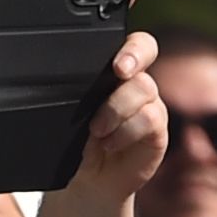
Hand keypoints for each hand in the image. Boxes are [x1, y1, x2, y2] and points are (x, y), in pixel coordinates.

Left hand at [72, 33, 171, 199]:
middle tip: (118, 71)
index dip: (128, 39)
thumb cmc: (75, 141)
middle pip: (145, 48)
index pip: (124, 37)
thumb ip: (70, 90)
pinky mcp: (158, 128)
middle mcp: (133, 79)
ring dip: (116, 109)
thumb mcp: (66, 111)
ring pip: (143, 87)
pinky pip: (150, 117)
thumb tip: (58, 77)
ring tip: (97, 130)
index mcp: (109, 67)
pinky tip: (110, 143)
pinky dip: (126, 131)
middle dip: (133, 55)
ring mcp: (148, 102)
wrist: (88, 178)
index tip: (115, 59)